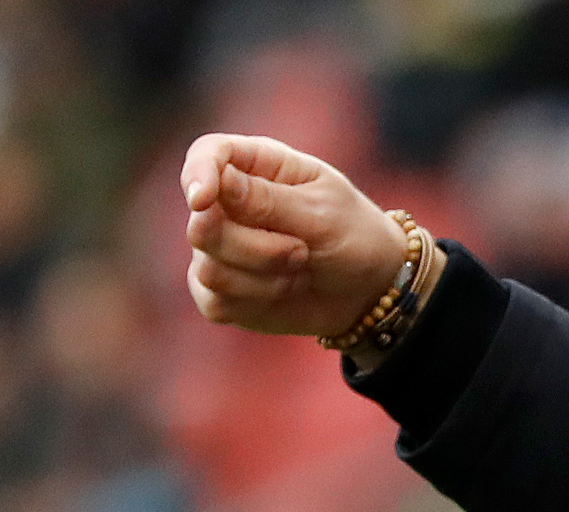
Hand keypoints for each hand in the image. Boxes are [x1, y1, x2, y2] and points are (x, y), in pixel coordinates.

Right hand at [180, 134, 407, 338]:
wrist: (370, 290)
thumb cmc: (354, 237)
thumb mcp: (322, 213)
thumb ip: (267, 200)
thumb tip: (215, 183)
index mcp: (258, 165)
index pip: (207, 154)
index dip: (198, 174)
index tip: (203, 200)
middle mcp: (229, 202)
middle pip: (202, 224)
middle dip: (256, 247)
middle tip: (300, 250)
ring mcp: (219, 246)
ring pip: (207, 269)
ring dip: (262, 277)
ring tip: (299, 268)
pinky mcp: (218, 288)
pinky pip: (212, 300)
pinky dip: (253, 301)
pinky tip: (282, 290)